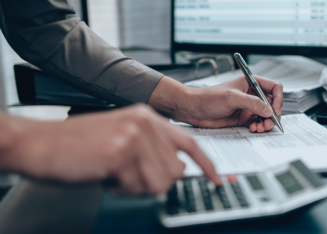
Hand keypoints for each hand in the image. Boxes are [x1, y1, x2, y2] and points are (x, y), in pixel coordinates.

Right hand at [0, 105, 220, 194]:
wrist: (40, 143)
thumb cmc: (80, 145)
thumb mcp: (124, 138)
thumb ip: (153, 149)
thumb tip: (178, 170)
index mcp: (148, 117)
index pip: (190, 143)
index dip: (206, 165)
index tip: (218, 180)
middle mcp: (144, 122)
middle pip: (175, 170)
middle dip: (153, 181)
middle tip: (128, 175)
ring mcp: (133, 135)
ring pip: (160, 182)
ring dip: (136, 186)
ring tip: (115, 173)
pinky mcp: (119, 152)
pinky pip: (136, 187)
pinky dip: (120, 189)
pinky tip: (104, 174)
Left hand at [148, 76, 282, 132]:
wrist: (194, 110)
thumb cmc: (208, 98)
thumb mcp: (232, 98)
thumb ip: (252, 103)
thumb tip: (268, 110)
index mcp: (250, 83)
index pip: (273, 87)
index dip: (278, 98)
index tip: (275, 109)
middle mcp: (251, 95)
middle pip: (272, 104)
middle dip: (273, 114)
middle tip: (269, 122)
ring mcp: (247, 107)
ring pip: (266, 116)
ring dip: (266, 123)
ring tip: (260, 128)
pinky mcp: (243, 119)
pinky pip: (257, 123)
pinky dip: (259, 127)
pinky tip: (253, 129)